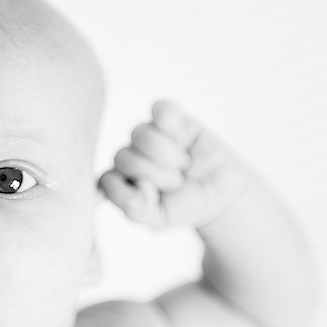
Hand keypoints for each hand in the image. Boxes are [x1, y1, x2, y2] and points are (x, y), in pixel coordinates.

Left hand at [99, 100, 250, 228]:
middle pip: (124, 157)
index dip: (129, 190)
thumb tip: (132, 188)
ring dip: (167, 154)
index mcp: (120, 180)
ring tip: (182, 164)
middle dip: (156, 175)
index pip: (106, 180)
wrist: (220, 193)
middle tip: (176, 182)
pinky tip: (184, 138)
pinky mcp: (169, 117)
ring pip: (140, 134)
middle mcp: (129, 154)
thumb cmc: (184, 205)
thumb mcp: (158, 218)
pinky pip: (160, 108)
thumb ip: (135, 209)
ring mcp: (148, 134)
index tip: (153, 198)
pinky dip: (173, 125)